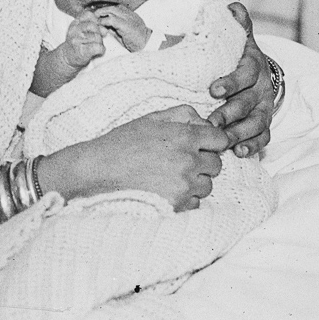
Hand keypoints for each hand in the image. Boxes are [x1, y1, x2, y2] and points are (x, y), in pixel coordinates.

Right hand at [44, 103, 228, 211]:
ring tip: (171, 177)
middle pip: (216, 165)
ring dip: (195, 182)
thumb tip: (203, 120)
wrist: (98, 171)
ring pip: (207, 186)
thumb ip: (181, 114)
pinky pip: (195, 203)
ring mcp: (183, 185)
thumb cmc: (122, 143)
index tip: (203, 145)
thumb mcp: (150, 119)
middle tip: (181, 162)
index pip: (220, 139)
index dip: (212, 142)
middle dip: (203, 163)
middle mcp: (188, 161)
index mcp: (184, 136)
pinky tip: (166, 190)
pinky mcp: (176, 205)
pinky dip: (185, 198)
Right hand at [59, 11, 105, 68]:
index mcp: (75, 23)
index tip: (97, 27)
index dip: (96, 20)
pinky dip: (101, 49)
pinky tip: (98, 51)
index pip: (88, 14)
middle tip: (97, 38)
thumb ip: (93, 26)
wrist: (68, 57)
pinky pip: (97, 47)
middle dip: (99, 32)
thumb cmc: (77, 43)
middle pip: (93, 25)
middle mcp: (74, 31)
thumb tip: (105, 30)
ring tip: (96, 45)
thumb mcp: (82, 30)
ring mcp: (76, 41)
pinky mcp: (81, 52)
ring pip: (96, 37)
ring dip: (100, 42)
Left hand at [91, 4, 151, 51]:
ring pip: (111, 10)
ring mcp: (127, 18)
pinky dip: (104, 22)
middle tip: (91, 14)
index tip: (95, 12)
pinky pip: (112, 20)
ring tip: (93, 18)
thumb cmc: (136, 40)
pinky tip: (100, 25)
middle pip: (111, 6)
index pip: (114, 7)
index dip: (104, 8)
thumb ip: (115, 27)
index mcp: (129, 14)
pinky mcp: (126, 25)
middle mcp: (128, 14)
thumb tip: (104, 25)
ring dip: (101, 13)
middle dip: (100, 9)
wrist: (148, 44)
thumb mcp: (124, 31)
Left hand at [206, 2, 274, 157]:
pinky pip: (263, 137)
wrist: (260, 73)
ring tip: (223, 141)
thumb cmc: (240, 56)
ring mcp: (264, 108)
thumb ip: (237, 25)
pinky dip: (253, 146)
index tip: (212, 89)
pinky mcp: (265, 124)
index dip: (230, 82)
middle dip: (230, 113)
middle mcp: (261, 89)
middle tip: (211, 121)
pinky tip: (239, 152)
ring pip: (257, 123)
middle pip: (248, 102)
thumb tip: (232, 7)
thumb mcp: (240, 39)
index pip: (245, 74)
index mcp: (253, 66)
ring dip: (240, 132)